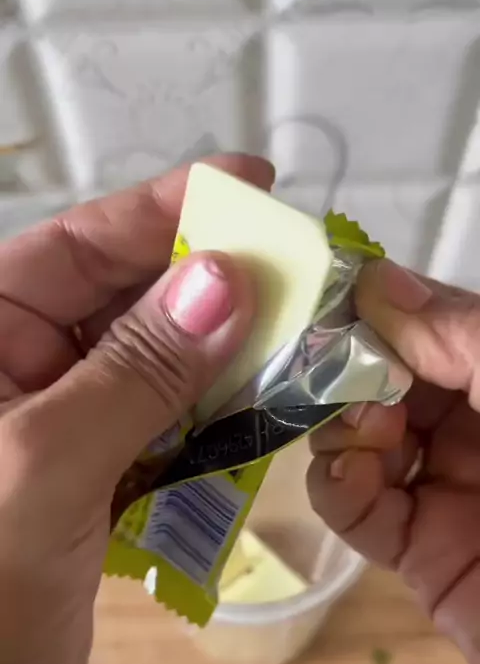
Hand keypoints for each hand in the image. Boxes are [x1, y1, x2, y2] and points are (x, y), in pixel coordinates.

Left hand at [0, 153, 273, 663]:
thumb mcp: (45, 466)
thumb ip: (132, 373)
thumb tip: (222, 279)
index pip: (72, 250)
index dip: (161, 211)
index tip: (249, 183)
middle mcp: (13, 371)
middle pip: (122, 301)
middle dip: (206, 284)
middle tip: (294, 271)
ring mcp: (57, 427)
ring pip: (153, 364)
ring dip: (220, 354)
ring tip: (293, 337)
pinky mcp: (94, 480)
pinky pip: (163, 427)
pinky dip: (211, 417)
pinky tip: (258, 407)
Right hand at [308, 259, 479, 663]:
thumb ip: (454, 329)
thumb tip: (373, 278)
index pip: (422, 328)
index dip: (374, 313)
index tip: (329, 304)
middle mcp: (470, 424)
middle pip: (379, 384)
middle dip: (347, 373)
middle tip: (336, 373)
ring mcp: (442, 486)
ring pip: (354, 441)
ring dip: (341, 427)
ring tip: (368, 430)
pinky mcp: (418, 550)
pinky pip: (354, 510)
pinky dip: (335, 486)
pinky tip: (350, 471)